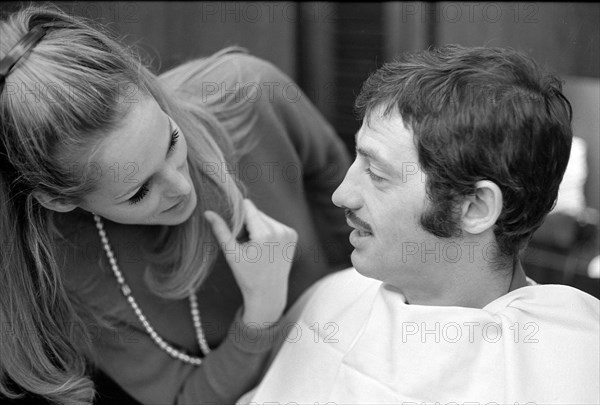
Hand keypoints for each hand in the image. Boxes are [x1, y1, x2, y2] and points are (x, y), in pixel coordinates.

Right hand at [204, 199, 297, 325]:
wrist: (269, 293)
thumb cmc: (247, 276)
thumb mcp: (232, 254)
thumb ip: (221, 231)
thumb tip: (208, 212)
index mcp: (265, 234)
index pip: (248, 207)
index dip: (237, 215)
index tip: (234, 229)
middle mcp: (280, 230)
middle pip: (256, 212)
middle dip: (247, 223)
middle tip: (244, 242)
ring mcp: (288, 232)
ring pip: (265, 217)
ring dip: (257, 226)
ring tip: (254, 247)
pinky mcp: (293, 235)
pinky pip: (275, 224)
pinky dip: (267, 231)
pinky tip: (264, 247)